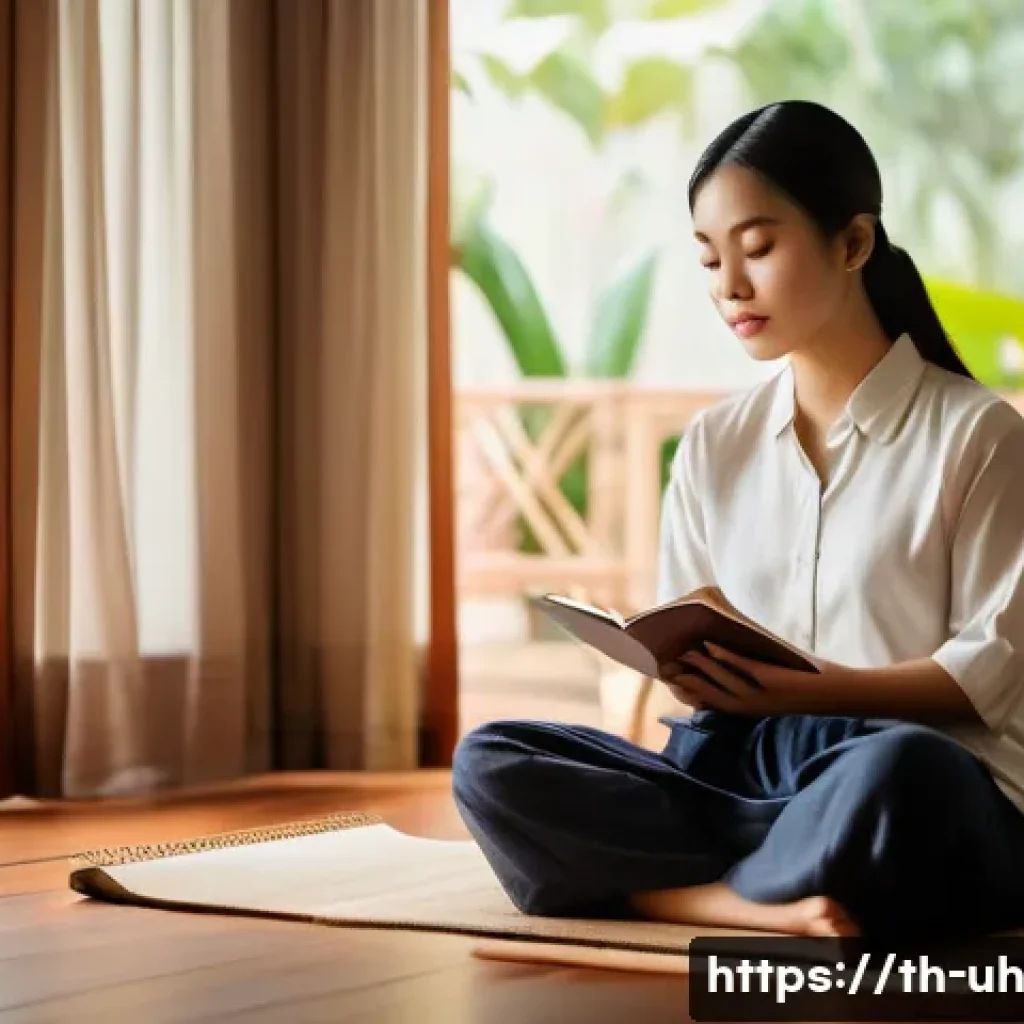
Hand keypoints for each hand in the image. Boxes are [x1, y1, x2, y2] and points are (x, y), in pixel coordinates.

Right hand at [661, 643, 849, 715]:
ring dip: (702, 663)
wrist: (837, 694)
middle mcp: (750, 706)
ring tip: (687, 649)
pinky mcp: (772, 681)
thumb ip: (748, 679)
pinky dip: (725, 654)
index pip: (710, 702)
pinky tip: (713, 643)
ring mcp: (760, 694)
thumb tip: (721, 654)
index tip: (670, 678)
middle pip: (710, 691)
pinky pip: (742, 666)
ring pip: (722, 678)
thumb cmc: (802, 686)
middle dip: (688, 678)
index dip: (689, 691)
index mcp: (748, 710)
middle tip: (669, 663)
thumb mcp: (770, 689)